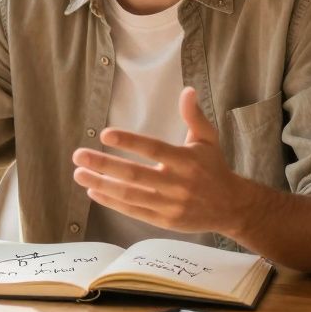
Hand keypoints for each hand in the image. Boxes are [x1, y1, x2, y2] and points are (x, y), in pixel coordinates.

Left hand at [71, 86, 246, 234]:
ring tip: (79, 173)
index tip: (105, 134)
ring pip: (130, 195)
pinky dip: (112, 202)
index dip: (129, 141)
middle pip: (135, 174)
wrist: (231, 207)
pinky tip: (94, 190)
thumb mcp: (208, 140)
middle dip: (104, 164)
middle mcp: (177, 183)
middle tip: (78, 155)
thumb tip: (187, 91)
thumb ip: (194, 116)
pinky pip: (133, 211)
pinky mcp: (164, 221)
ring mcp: (170, 205)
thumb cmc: (214, 168)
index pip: (154, 149)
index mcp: (186, 160)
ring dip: (102, 184)